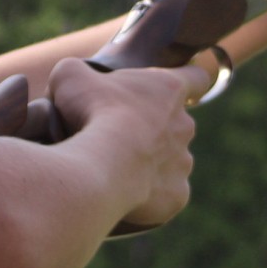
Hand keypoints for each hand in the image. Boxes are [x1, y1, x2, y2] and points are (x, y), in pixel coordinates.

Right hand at [47, 58, 201, 228]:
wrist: (101, 167)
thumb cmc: (91, 114)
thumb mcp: (70, 76)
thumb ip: (77, 71)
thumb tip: (72, 79)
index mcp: (167, 89)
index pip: (196, 77)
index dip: (190, 79)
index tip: (176, 87)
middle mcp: (184, 125)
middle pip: (175, 123)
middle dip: (151, 128)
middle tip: (117, 135)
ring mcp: (183, 162)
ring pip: (169, 161)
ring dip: (148, 163)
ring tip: (115, 169)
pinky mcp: (177, 195)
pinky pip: (164, 194)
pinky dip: (147, 196)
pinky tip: (122, 194)